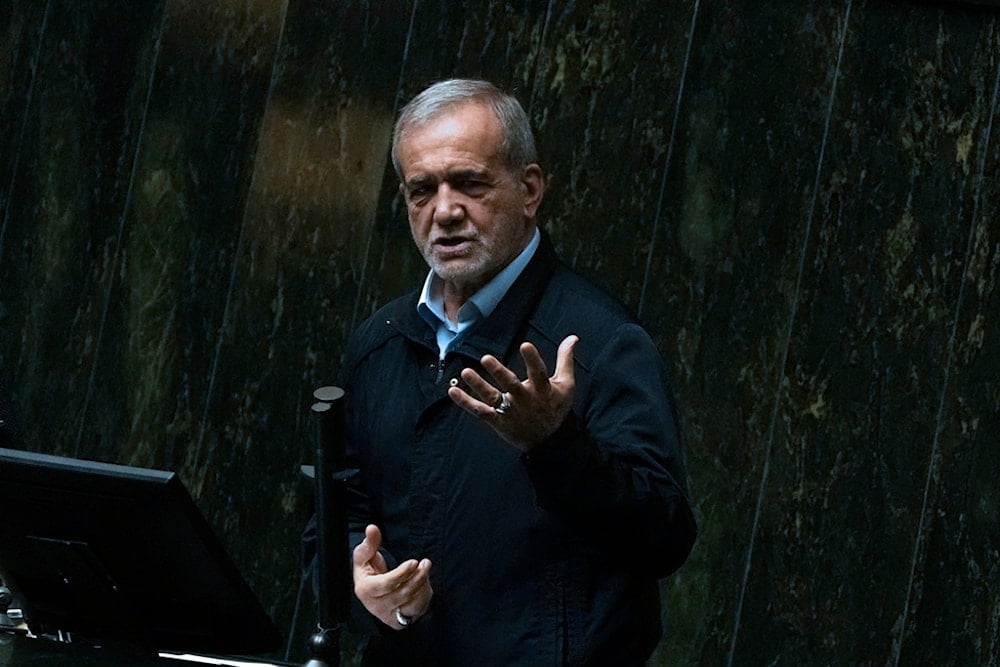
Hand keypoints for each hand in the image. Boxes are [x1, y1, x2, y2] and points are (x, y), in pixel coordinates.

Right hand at [352, 524, 432, 628]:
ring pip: (412, 604)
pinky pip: (417, 611)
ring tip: (425, 569)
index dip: (401, 574)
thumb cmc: (368, 571)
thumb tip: (372, 528)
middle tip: (425, 563)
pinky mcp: (400, 620)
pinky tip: (425, 583)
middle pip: (401, 594)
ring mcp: (389, 615)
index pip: (385, 585)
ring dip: (423, 586)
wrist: (372, 593)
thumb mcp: (364, 557)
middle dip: (417, 578)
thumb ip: (369, 543)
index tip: (413, 561)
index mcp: (365, 590)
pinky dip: (424, 596)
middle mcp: (376, 606)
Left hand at [448, 334, 577, 450]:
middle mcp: (524, 400)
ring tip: (465, 372)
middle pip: (510, 384)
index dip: (532, 359)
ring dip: (478, 385)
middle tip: (487, 358)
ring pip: (492, 397)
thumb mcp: (566, 384)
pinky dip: (465, 402)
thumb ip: (566, 360)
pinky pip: (480, 411)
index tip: (525, 345)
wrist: (549, 441)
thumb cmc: (556, 408)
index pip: (538, 372)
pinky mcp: (498, 421)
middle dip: (499, 372)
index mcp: (542, 389)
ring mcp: (510, 411)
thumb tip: (572, 337)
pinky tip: (453, 391)